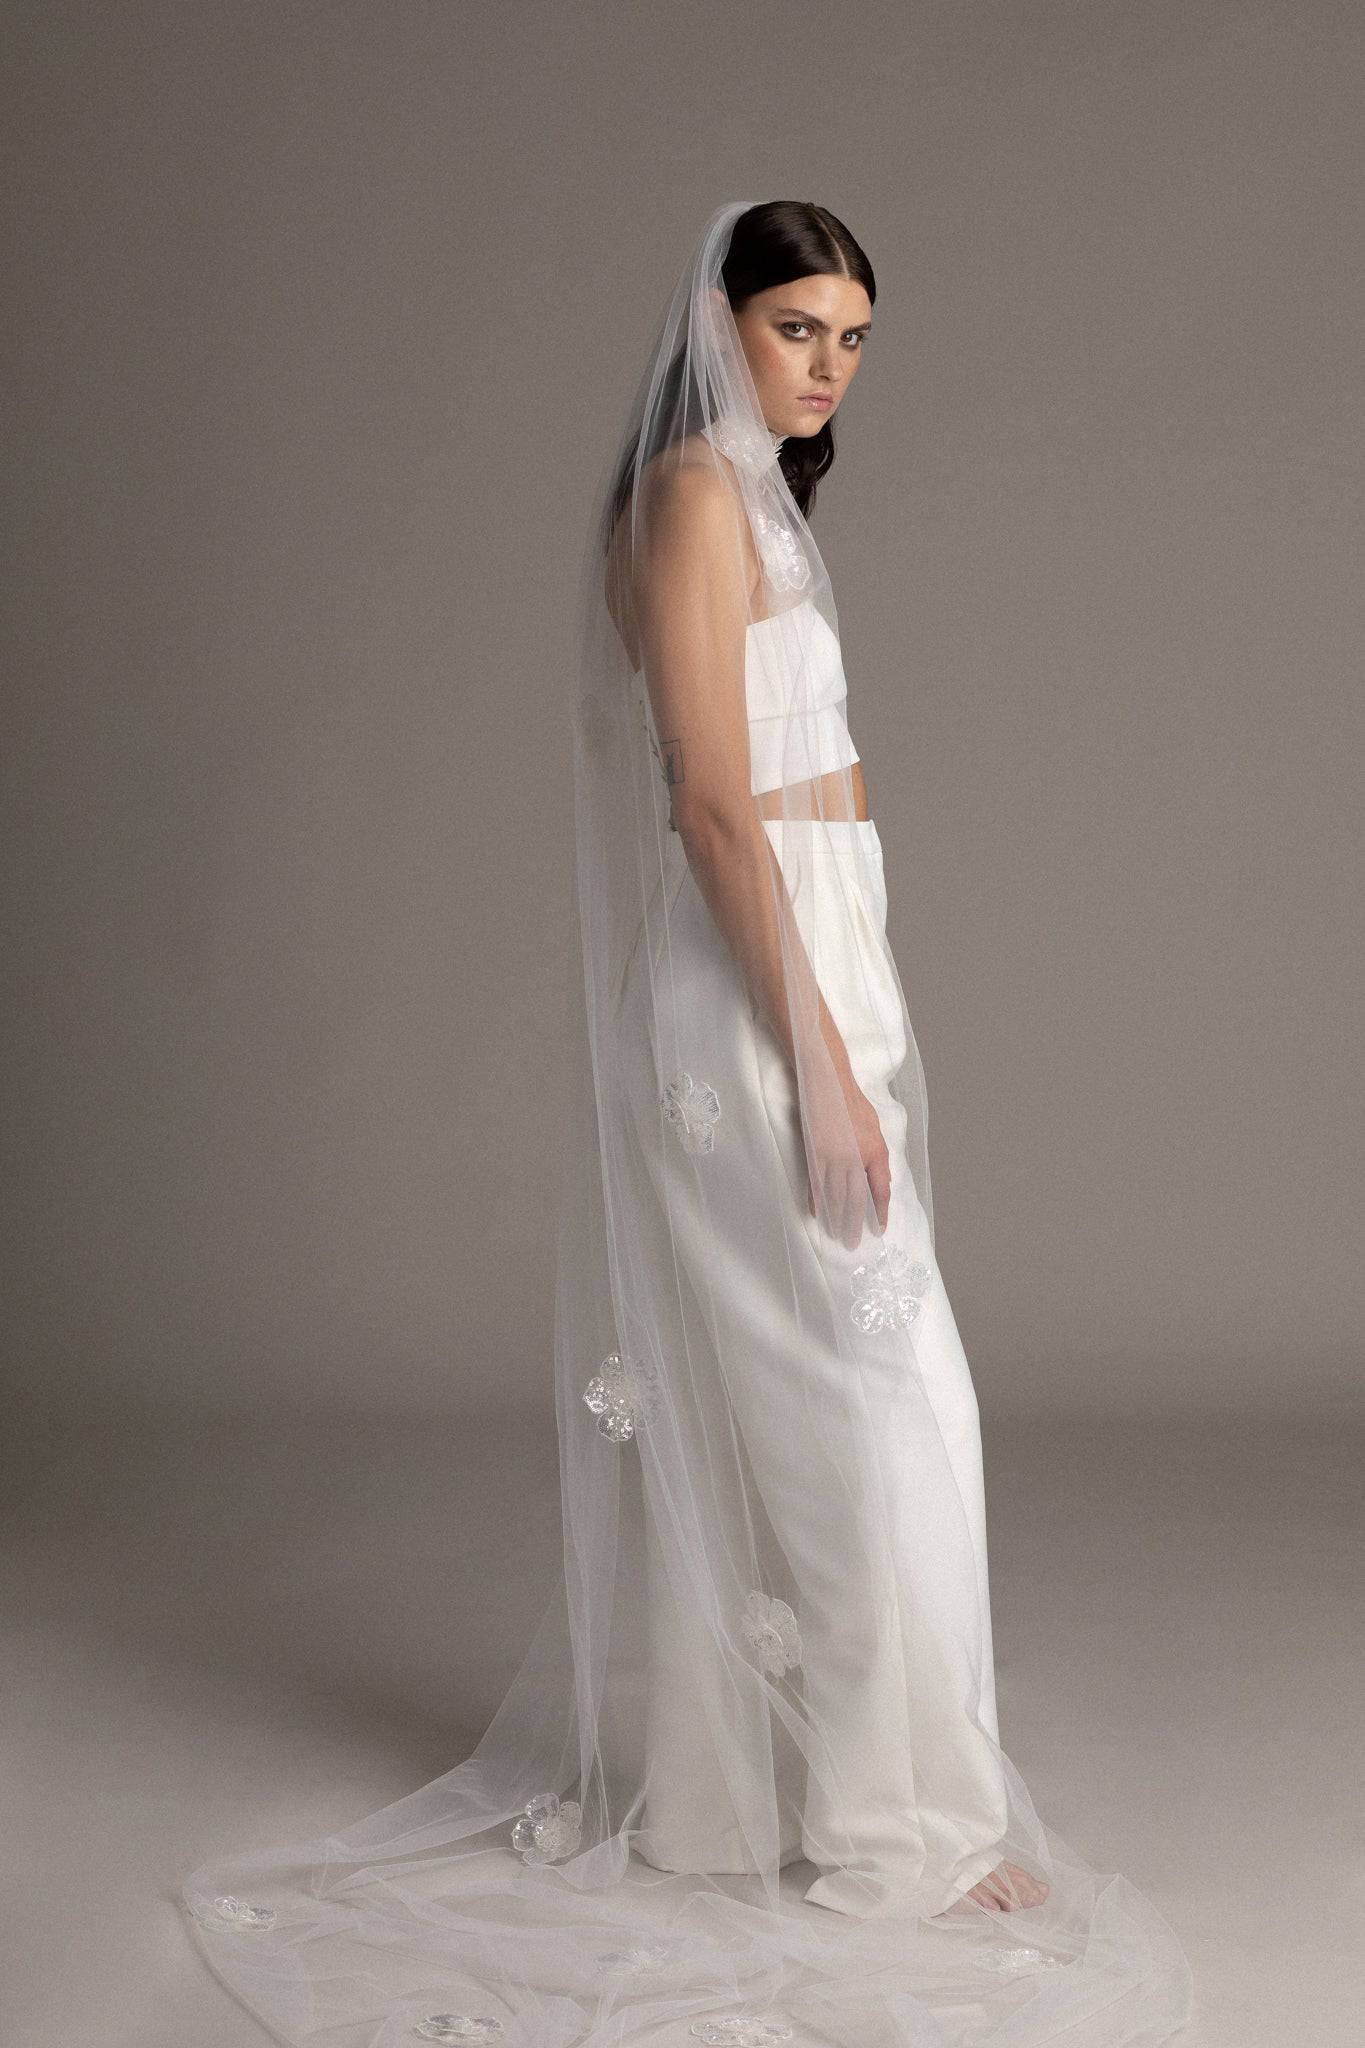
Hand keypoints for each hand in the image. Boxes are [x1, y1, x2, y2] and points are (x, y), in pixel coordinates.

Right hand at [800, 1055, 890, 1251]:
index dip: (881, 1212)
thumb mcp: (876, 1129)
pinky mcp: (814, 1154)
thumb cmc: (853, 1104)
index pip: (880, 1190)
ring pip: (835, 1197)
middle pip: (856, 1200)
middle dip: (855, 1224)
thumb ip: (878, 1156)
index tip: (880, 1229)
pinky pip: (816, 1184)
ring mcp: (833, 1158)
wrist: (828, 1084)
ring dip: (836, 1219)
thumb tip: (879, 1179)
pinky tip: (817, 1214)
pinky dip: (817, 1201)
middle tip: (853, 1243)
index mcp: (875, 1152)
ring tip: (836, 1235)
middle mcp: (855, 1159)